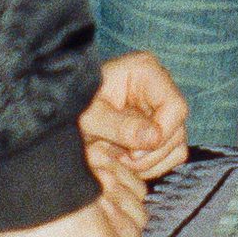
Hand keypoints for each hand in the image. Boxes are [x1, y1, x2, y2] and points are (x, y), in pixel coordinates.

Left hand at [81, 51, 188, 236]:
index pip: (175, 107)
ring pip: (176, 145)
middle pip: (177, 129)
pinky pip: (169, 155)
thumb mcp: (90, 116)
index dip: (161, 134)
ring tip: (119, 160)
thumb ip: (119, 126)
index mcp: (146, 71)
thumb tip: (153, 138)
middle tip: (121, 160)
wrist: (59, 111)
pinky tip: (124, 162)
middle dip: (151, 153)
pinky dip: (151, 165)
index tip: (133, 152)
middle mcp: (158, 87)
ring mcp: (158, 109)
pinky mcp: (155, 129)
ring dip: (150, 162)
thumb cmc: (71, 105)